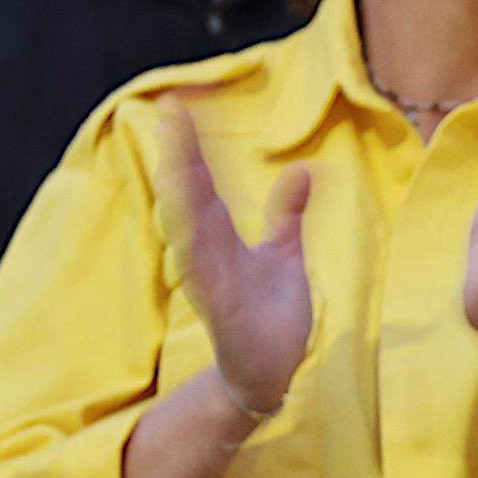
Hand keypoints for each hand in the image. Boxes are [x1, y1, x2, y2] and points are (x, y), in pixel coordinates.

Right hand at [163, 107, 311, 419]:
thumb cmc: (270, 312)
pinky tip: (193, 230)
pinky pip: (208, 278)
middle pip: (191, 198)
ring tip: (179, 161)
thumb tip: (303, 168)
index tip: (180, 106)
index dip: (192, 145)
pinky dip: (200, 255)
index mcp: (220, 238)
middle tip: (173, 115)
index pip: (203, 182)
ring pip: (192, 233)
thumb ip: (287, 214)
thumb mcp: (284, 254)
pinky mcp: (223, 311)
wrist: (268, 371)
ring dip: (185, 198)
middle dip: (182, 157)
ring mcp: (212, 282)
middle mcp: (209, 254)